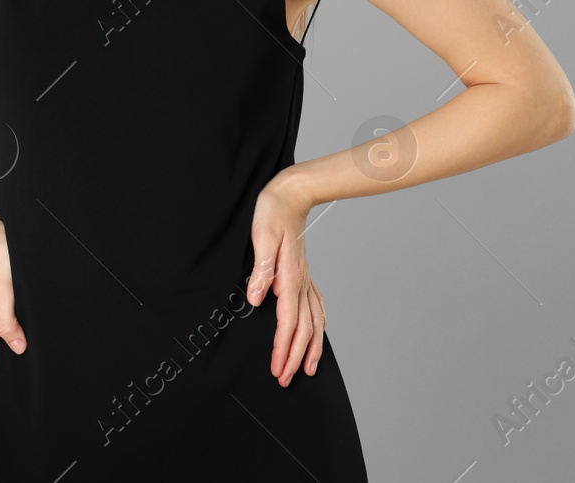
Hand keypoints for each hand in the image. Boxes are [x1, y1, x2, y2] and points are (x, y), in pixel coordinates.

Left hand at [246, 172, 324, 386]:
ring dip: (312, 348)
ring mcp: (306, 279)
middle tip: (285, 380)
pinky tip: (317, 334)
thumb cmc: (273, 213)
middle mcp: (302, 282)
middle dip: (295, 357)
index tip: (278, 370)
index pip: (287, 322)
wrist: (291, 193)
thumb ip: (260, 270)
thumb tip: (255, 298)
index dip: (283, 349)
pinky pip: (317, 306)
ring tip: (308, 369)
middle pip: (304, 329)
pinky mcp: (304, 274)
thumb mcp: (261, 237)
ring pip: (315, 321)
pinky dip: (319, 326)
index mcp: (290, 277)